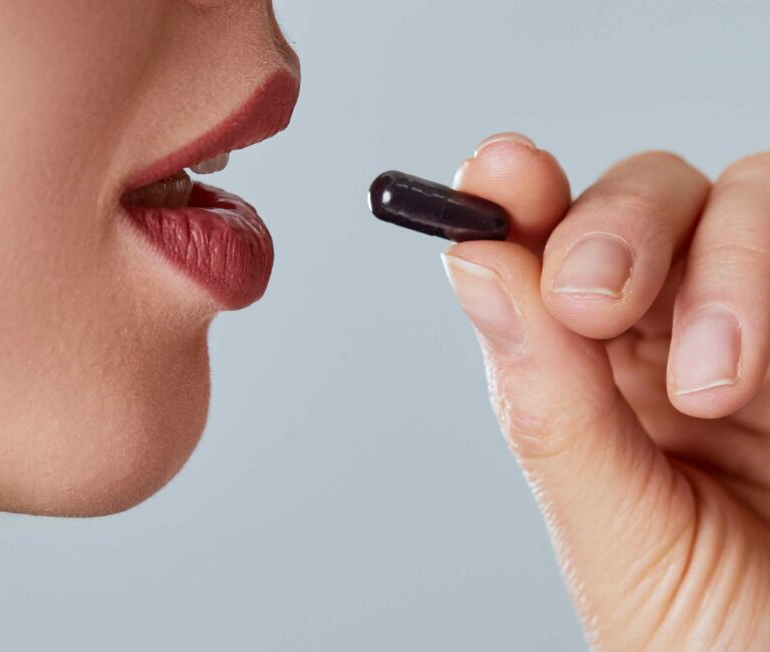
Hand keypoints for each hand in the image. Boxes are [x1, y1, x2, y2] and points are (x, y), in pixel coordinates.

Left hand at [446, 132, 769, 649]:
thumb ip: (550, 402)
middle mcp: (673, 342)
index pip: (543, 258)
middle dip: (615, 228)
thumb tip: (475, 263)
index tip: (498, 175)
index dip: (517, 202)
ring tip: (717, 390)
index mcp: (591, 384)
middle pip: (641, 203)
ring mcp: (766, 329)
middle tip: (592, 301)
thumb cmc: (709, 641)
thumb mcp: (618, 537)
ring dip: (725, 271)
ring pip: (742, 203)